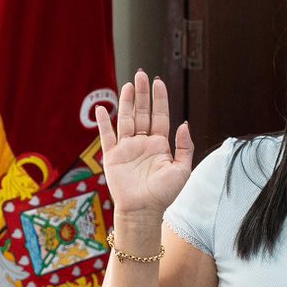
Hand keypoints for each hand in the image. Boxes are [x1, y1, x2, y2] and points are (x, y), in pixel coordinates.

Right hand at [94, 69, 193, 223]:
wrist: (143, 211)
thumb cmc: (163, 195)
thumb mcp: (182, 170)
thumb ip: (185, 147)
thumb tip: (183, 125)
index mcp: (159, 145)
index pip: (159, 116)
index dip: (159, 99)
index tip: (158, 82)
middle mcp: (142, 143)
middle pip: (142, 112)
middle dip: (142, 94)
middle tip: (141, 74)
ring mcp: (126, 148)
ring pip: (125, 119)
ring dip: (126, 102)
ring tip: (128, 85)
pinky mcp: (112, 157)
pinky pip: (107, 136)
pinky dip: (104, 122)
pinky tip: (102, 109)